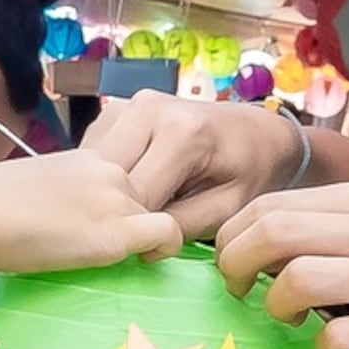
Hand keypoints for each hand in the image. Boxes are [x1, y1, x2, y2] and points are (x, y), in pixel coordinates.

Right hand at [0, 150, 181, 275]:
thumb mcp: (40, 184)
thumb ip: (68, 191)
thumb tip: (68, 212)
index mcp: (92, 155)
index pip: (138, 171)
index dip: (138, 199)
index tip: (125, 222)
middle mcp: (111, 169)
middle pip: (155, 191)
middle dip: (149, 215)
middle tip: (135, 244)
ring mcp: (115, 198)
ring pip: (163, 210)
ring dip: (153, 233)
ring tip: (136, 255)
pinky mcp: (114, 232)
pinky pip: (168, 233)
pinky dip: (167, 247)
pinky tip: (147, 260)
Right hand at [81, 92, 301, 240]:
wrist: (256, 131)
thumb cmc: (249, 171)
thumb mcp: (229, 208)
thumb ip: (184, 227)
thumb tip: (141, 245)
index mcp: (179, 133)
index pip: (134, 197)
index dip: (138, 228)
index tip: (151, 241)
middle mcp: (147, 108)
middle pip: (104, 177)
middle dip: (118, 207)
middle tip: (141, 225)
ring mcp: (127, 104)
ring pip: (93, 165)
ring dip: (107, 190)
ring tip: (141, 202)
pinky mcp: (115, 109)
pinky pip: (94, 154)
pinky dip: (105, 175)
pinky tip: (132, 183)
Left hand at [218, 182, 348, 348]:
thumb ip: (330, 231)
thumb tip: (253, 248)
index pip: (271, 205)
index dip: (232, 237)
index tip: (231, 266)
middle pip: (273, 232)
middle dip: (235, 265)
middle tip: (237, 291)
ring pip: (298, 280)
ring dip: (275, 306)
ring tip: (285, 318)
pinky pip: (337, 338)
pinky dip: (320, 347)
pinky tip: (331, 348)